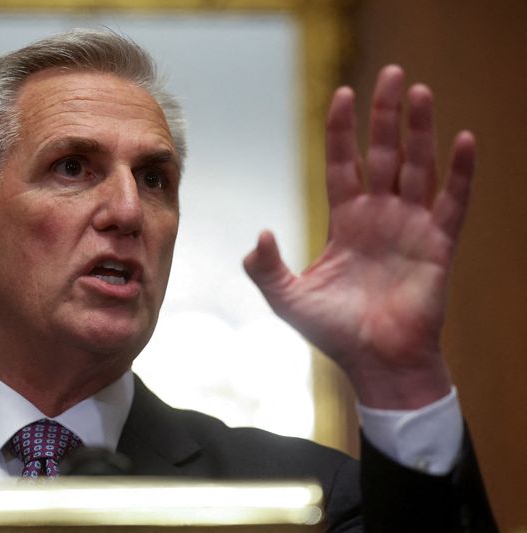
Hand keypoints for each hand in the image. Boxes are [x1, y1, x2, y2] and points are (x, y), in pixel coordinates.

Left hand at [243, 65, 474, 408]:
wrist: (376, 364)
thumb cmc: (334, 332)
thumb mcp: (288, 298)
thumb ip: (265, 268)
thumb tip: (258, 235)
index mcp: (346, 222)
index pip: (343, 164)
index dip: (343, 131)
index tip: (343, 94)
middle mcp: (380, 217)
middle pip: (382, 155)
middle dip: (384, 116)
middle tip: (390, 75)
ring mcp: (411, 228)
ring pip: (416, 168)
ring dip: (419, 131)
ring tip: (419, 91)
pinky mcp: (439, 246)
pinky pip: (453, 203)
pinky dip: (460, 173)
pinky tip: (464, 140)